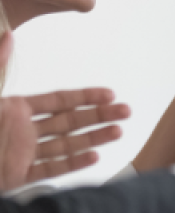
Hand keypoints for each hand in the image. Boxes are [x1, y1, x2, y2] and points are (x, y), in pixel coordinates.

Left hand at [0, 32, 130, 191]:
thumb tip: (7, 36)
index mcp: (13, 109)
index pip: (58, 101)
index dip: (84, 97)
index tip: (108, 93)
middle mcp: (21, 131)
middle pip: (69, 122)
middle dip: (99, 116)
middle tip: (125, 111)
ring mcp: (20, 154)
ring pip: (65, 146)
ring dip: (93, 138)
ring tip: (117, 132)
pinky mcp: (15, 176)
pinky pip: (49, 170)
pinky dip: (72, 165)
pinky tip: (92, 158)